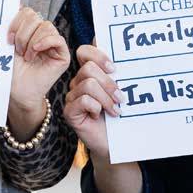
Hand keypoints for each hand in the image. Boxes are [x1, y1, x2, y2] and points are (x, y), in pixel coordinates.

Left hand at [7, 6, 70, 112]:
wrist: (16, 92)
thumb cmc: (10, 72)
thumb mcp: (7, 44)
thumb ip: (12, 25)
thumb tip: (15, 2)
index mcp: (29, 30)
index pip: (27, 11)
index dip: (16, 21)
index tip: (7, 38)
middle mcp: (42, 35)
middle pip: (35, 16)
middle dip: (22, 32)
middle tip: (16, 49)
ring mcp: (53, 44)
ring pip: (46, 26)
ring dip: (31, 41)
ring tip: (26, 56)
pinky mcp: (62, 55)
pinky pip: (57, 39)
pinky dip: (44, 42)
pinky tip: (35, 52)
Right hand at [64, 42, 119, 160]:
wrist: (117, 142)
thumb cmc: (120, 115)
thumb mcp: (122, 90)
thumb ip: (118, 72)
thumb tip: (121, 50)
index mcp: (90, 73)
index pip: (84, 52)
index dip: (98, 55)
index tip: (114, 69)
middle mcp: (78, 83)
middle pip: (88, 68)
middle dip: (109, 83)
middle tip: (121, 97)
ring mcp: (72, 97)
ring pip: (88, 84)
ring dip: (106, 98)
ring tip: (116, 110)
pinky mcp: (70, 112)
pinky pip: (83, 100)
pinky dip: (96, 107)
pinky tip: (100, 116)